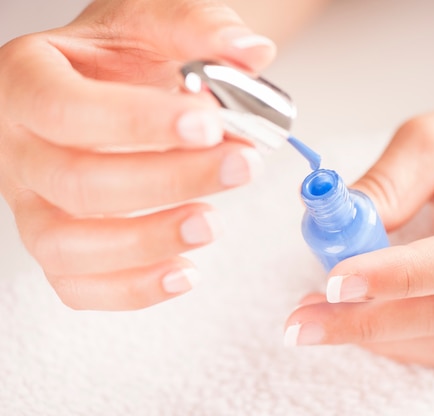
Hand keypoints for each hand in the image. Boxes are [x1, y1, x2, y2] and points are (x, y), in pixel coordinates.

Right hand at [0, 0, 274, 309]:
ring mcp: (33, 204)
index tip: (210, 125)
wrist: (105, 82)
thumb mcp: (155, 22)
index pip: (69, 110)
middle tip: (239, 166)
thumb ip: (202, 30)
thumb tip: (252, 55)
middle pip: (78, 183)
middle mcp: (19, 148)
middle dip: (170, 181)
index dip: (139, 124)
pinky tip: (185, 270)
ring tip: (212, 223)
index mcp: (28, 81)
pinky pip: (79, 285)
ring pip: (70, 247)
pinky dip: (133, 289)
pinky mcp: (60, 244)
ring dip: (148, 244)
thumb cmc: (122, 56)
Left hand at [284, 103, 433, 366]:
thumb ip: (388, 183)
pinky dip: (402, 345)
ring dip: (377, 335)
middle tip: (305, 319)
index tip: (336, 281)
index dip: (399, 276)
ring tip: (319, 318)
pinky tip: (363, 327)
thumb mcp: (433, 139)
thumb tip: (340, 232)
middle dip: (370, 319)